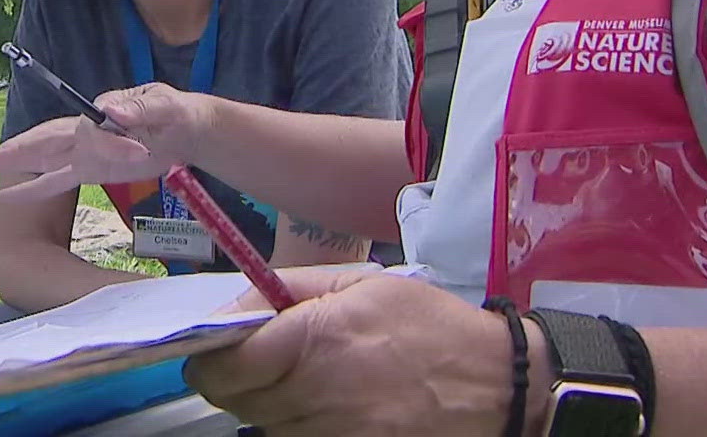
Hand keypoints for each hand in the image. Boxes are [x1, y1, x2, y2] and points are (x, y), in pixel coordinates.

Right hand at [0, 84, 212, 200]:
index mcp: (100, 113)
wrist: (185, 129)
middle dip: (11, 151)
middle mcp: (84, 132)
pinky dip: (34, 188)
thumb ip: (139, 106)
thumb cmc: (174, 110)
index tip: (136, 152)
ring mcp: (84, 152)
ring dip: (12, 165)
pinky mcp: (91, 170)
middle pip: (41, 140)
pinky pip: (58, 180)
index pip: (88, 130)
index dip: (106, 143)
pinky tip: (10, 197)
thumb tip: (111, 110)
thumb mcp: (164, 104)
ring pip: (42, 159)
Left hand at [185, 268, 524, 435]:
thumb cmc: (430, 327)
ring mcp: (334, 436)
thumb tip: (233, 308)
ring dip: (270, 407)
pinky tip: (330, 407)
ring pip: (264, 429)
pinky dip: (299, 429)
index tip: (216, 349)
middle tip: (264, 360)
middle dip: (239, 380)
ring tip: (309, 382)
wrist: (497, 386)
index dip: (209, 358)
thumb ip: (289, 288)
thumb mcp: (361, 284)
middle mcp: (317, 394)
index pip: (225, 366)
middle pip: (237, 402)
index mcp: (315, 338)